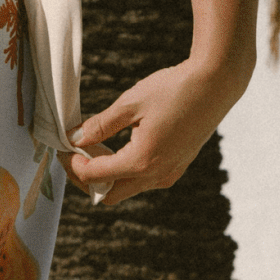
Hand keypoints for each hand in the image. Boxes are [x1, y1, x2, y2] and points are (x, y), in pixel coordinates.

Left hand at [65, 55, 251, 206]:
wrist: (215, 84)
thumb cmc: (175, 89)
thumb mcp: (130, 103)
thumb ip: (100, 125)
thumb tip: (75, 137)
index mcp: (141, 161)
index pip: (94, 176)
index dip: (73, 164)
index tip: (63, 148)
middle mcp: (156, 175)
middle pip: (108, 195)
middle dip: (86, 180)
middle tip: (74, 156)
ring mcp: (169, 174)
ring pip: (126, 189)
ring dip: (106, 175)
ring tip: (95, 147)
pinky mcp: (176, 168)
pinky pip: (143, 180)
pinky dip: (125, 170)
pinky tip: (118, 146)